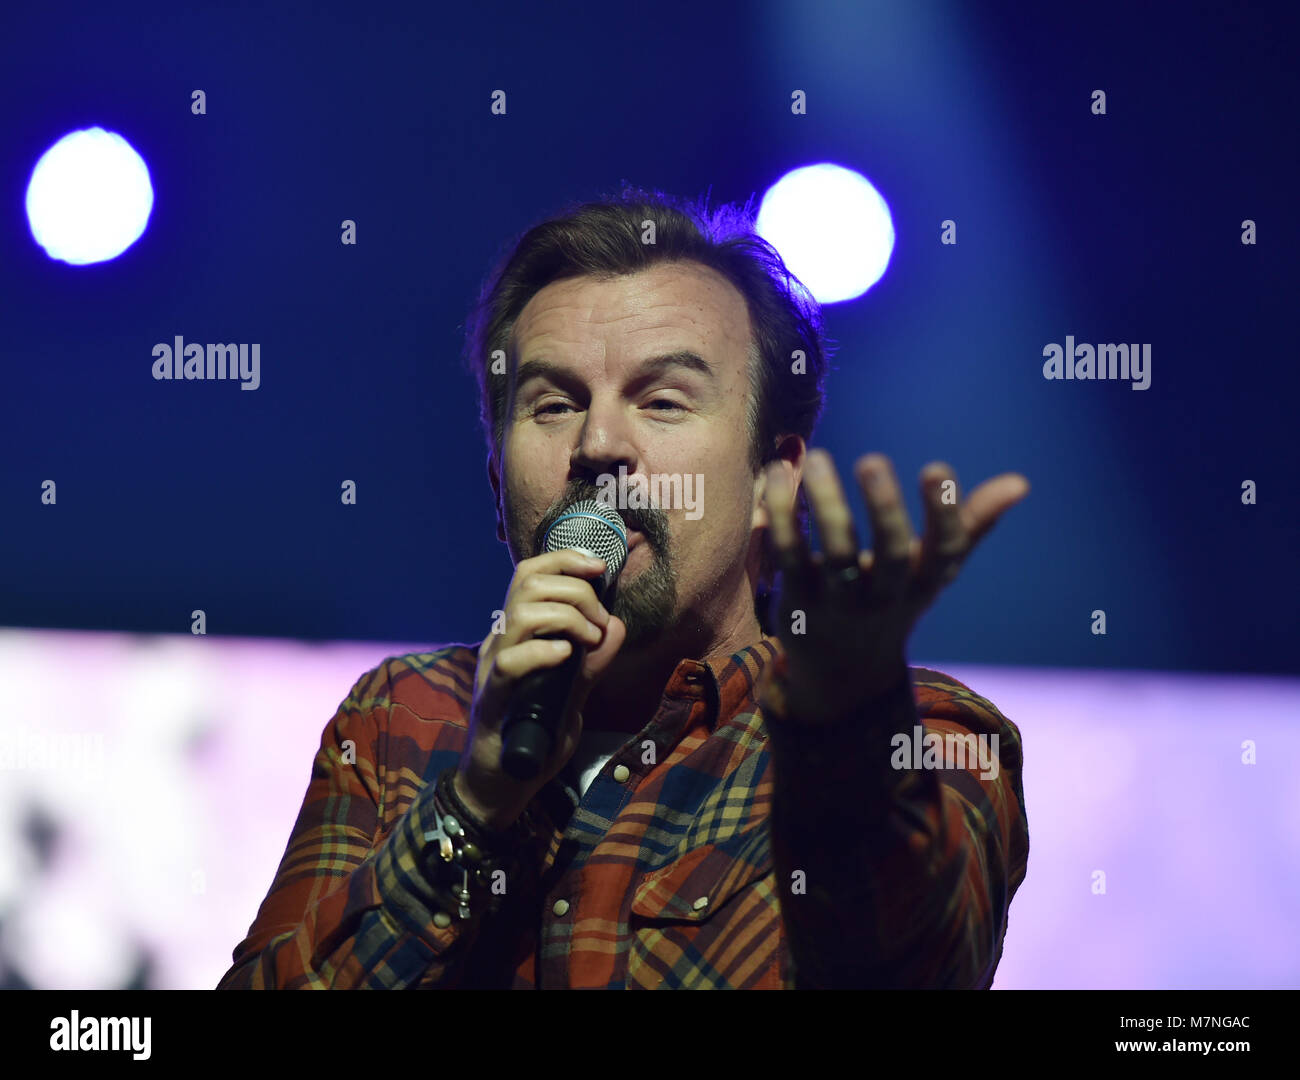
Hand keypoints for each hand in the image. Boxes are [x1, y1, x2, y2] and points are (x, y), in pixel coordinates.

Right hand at [457, 548, 626, 828]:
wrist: (503, 782)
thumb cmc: (534, 733)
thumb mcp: (573, 693)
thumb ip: (593, 662)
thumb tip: (617, 627)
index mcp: (517, 633)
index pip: (531, 574)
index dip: (565, 559)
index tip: (600, 567)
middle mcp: (501, 641)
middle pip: (528, 583)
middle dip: (575, 590)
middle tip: (599, 622)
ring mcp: (492, 668)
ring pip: (520, 615)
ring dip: (565, 617)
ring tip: (587, 640)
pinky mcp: (492, 698)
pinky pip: (510, 662)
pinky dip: (543, 652)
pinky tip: (566, 657)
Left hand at [762, 450, 1028, 720]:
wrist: (843, 673)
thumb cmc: (895, 600)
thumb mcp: (934, 570)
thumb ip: (970, 524)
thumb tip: (1021, 483)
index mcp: (925, 582)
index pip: (944, 550)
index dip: (944, 513)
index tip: (937, 468)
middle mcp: (886, 596)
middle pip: (890, 555)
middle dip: (884, 508)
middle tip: (872, 459)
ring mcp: (841, 603)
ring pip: (835, 554)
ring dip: (827, 503)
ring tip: (819, 456)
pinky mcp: (798, 601)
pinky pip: (790, 556)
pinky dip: (782, 517)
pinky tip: (778, 474)